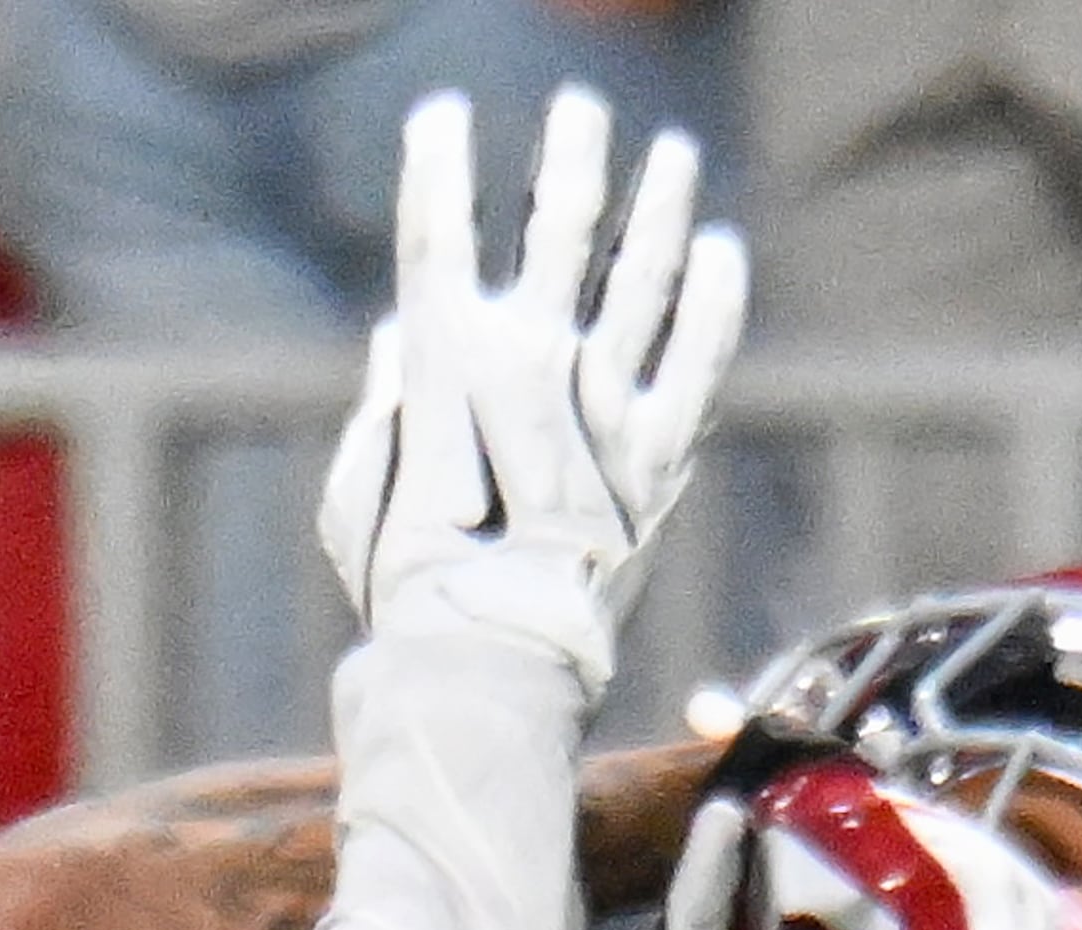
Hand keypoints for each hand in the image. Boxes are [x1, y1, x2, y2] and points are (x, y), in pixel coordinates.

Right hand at [315, 88, 746, 693]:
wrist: (491, 666)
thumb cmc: (410, 598)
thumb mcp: (360, 503)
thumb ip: (382, 415)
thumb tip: (401, 343)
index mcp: (443, 366)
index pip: (437, 235)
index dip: (437, 168)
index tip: (441, 116)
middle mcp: (529, 363)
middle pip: (557, 224)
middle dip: (569, 157)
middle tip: (578, 111)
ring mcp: (604, 403)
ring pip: (642, 269)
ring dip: (657, 202)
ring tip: (670, 150)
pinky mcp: (662, 452)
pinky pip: (701, 352)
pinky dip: (714, 295)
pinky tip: (720, 248)